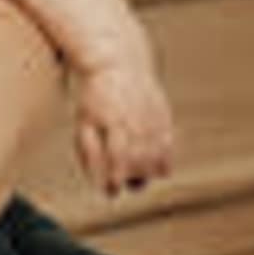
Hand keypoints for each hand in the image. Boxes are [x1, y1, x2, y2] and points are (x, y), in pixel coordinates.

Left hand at [73, 59, 176, 198]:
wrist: (119, 63)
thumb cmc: (95, 97)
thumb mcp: (84, 122)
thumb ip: (88, 151)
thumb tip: (95, 181)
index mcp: (112, 121)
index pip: (118, 158)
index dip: (115, 179)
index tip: (111, 192)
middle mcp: (136, 120)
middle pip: (140, 160)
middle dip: (134, 179)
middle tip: (126, 185)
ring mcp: (153, 117)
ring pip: (158, 154)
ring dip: (150, 172)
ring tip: (140, 177)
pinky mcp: (164, 114)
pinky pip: (169, 143)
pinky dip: (166, 159)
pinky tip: (160, 169)